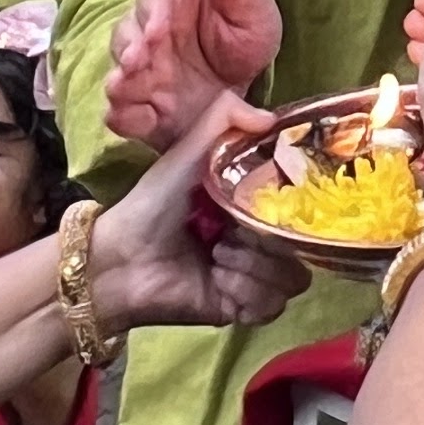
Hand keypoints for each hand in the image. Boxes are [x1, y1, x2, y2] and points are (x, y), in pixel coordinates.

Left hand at [89, 97, 307, 330]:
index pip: (300, 209)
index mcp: (253, 206)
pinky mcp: (241, 308)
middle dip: (269, 240)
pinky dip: (246, 291)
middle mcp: (259, 242)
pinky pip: (271, 305)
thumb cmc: (153, 204)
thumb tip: (270, 116)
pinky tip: (218, 280)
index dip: (292, 205)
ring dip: (255, 266)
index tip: (270, 199)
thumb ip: (223, 119)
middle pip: (301, 247)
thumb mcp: (187, 152)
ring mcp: (252, 278)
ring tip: (218, 257)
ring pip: (291, 279)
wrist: (121, 257)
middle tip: (232, 235)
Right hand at [103, 0, 284, 148]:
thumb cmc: (245, 30)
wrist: (247, 79)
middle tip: (137, 62)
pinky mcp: (143, 108)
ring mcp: (142, 74)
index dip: (153, 14)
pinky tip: (143, 121)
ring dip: (121, 83)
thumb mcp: (252, 6)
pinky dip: (127, 118)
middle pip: (126, 37)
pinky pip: (123, 113)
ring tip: (124, 89)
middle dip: (129, 51)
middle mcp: (146, 34)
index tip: (159, 32)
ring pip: (119, 74)